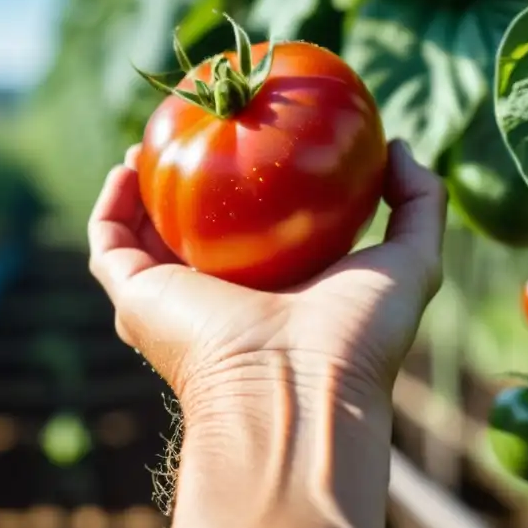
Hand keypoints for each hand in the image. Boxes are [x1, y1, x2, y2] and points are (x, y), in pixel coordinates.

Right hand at [87, 138, 446, 419]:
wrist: (299, 391)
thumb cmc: (358, 337)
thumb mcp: (410, 261)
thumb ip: (420, 203)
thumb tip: (398, 148)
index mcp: (269, 294)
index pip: (247, 236)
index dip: (243, 190)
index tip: (249, 139)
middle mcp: (214, 299)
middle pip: (186, 234)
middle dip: (181, 188)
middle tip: (190, 136)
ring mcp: (170, 301)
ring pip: (139, 236)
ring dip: (137, 190)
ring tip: (148, 145)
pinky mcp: (135, 300)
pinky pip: (108, 244)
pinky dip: (109, 204)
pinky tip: (128, 166)